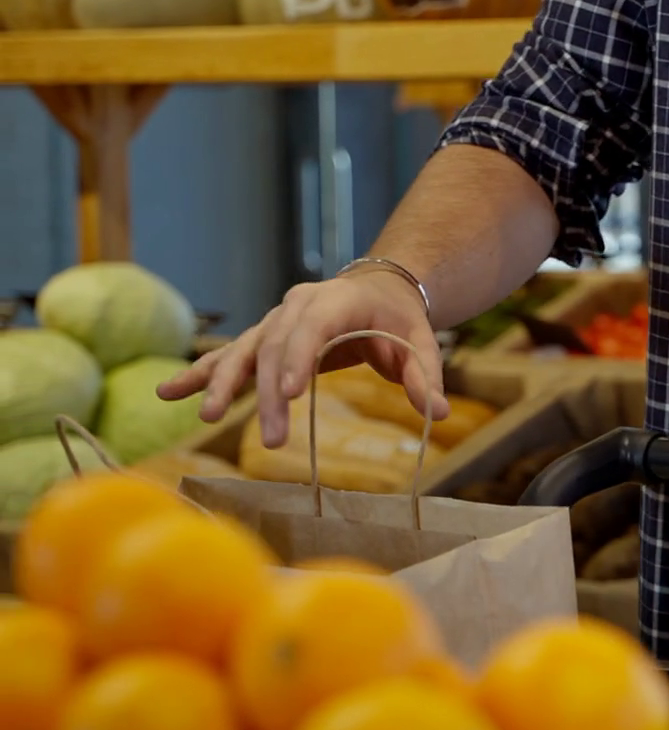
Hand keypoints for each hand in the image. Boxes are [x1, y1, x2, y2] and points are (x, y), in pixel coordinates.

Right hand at [156, 270, 450, 449]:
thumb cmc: (401, 318)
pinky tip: (169, 394)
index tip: (289, 394)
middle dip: (268, 394)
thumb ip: (426, 376)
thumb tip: (439, 412)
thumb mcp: (421, 342)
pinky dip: (201, 373)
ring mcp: (275, 321)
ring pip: (245, 351)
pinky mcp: (264, 338)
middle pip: (275, 348)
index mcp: (335, 300)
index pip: (311, 328)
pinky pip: (230, 356)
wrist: (379, 289)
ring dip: (223, 383)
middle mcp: (296, 306)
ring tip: (205, 415)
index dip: (298, 358)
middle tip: (270, 440)